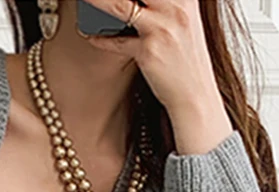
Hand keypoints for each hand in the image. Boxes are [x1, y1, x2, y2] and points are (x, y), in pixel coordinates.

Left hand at [79, 0, 222, 117]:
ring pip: (120, 4)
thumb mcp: (181, 19)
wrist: (195, 95)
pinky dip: (99, 37)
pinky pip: (116, 40)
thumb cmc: (185, 58)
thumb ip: (163, 4)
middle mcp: (176, 5)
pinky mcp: (149, 51)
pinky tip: (89, 34)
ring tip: (83, 0)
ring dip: (97, 2)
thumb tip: (132, 2)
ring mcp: (162, 27)